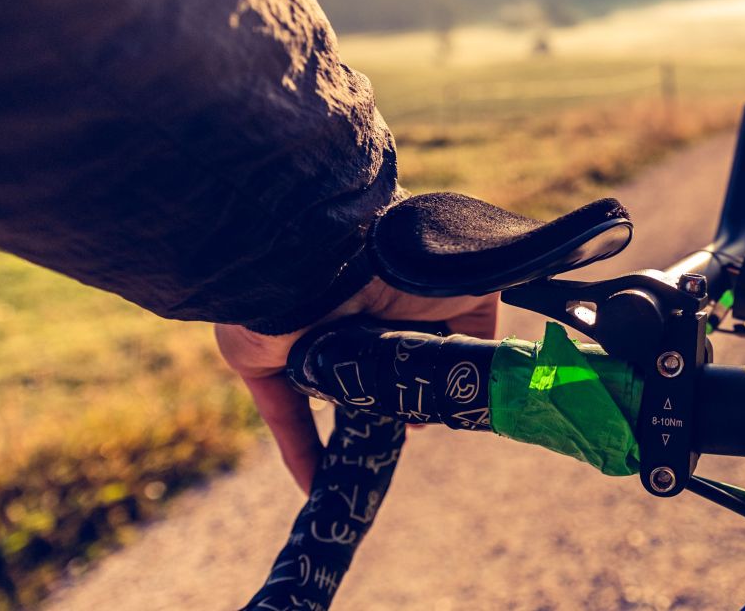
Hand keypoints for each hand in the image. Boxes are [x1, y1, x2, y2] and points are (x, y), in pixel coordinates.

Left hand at [215, 278, 498, 491]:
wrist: (331, 258)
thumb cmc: (405, 267)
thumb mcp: (469, 288)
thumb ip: (479, 322)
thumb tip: (479, 370)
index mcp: (394, 298)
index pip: (413, 348)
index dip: (427, 381)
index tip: (439, 408)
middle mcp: (349, 317)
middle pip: (373, 375)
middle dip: (391, 408)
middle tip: (410, 433)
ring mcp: (305, 340)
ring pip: (331, 396)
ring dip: (351, 433)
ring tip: (372, 467)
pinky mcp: (265, 361)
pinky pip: (282, 416)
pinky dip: (299, 452)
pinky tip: (316, 487)